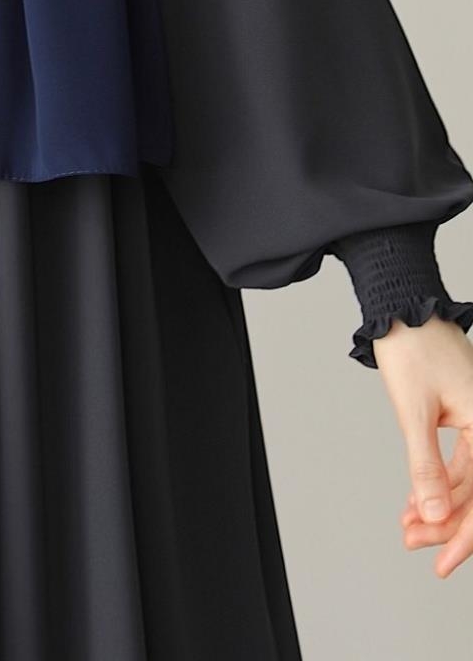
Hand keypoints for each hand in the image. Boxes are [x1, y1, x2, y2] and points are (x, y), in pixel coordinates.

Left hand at [373, 314, 472, 576]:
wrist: (402, 304)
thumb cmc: (409, 346)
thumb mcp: (414, 411)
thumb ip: (426, 467)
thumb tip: (436, 516)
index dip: (465, 536)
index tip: (442, 563)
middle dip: (447, 524)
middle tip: (412, 543)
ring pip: (469, 481)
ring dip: (440, 506)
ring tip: (407, 527)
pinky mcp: (467, 416)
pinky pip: (461, 462)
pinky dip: (438, 483)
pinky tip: (416, 503)